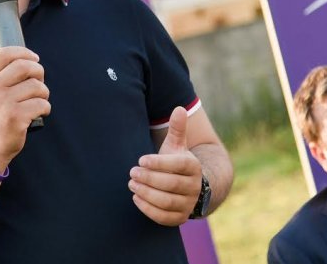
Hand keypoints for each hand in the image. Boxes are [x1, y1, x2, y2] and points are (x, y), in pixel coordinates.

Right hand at [0, 46, 49, 172]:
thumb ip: (4, 75)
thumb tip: (31, 59)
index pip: (5, 54)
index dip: (24, 52)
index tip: (34, 59)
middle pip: (25, 66)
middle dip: (39, 73)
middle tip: (39, 84)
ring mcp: (3, 102)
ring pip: (37, 86)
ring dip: (44, 94)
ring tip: (38, 102)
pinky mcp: (15, 116)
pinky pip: (42, 104)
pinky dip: (45, 108)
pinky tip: (39, 113)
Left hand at [129, 106, 201, 225]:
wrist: (191, 186)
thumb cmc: (177, 162)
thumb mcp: (177, 144)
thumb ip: (177, 128)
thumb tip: (178, 108)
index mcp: (193, 167)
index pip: (177, 166)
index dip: (158, 163)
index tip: (141, 160)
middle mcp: (194, 187)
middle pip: (171, 185)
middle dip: (149, 178)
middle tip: (132, 172)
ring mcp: (188, 204)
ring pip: (167, 202)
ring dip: (147, 193)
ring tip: (131, 184)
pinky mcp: (180, 218)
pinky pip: (165, 218)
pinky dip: (149, 209)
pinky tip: (136, 198)